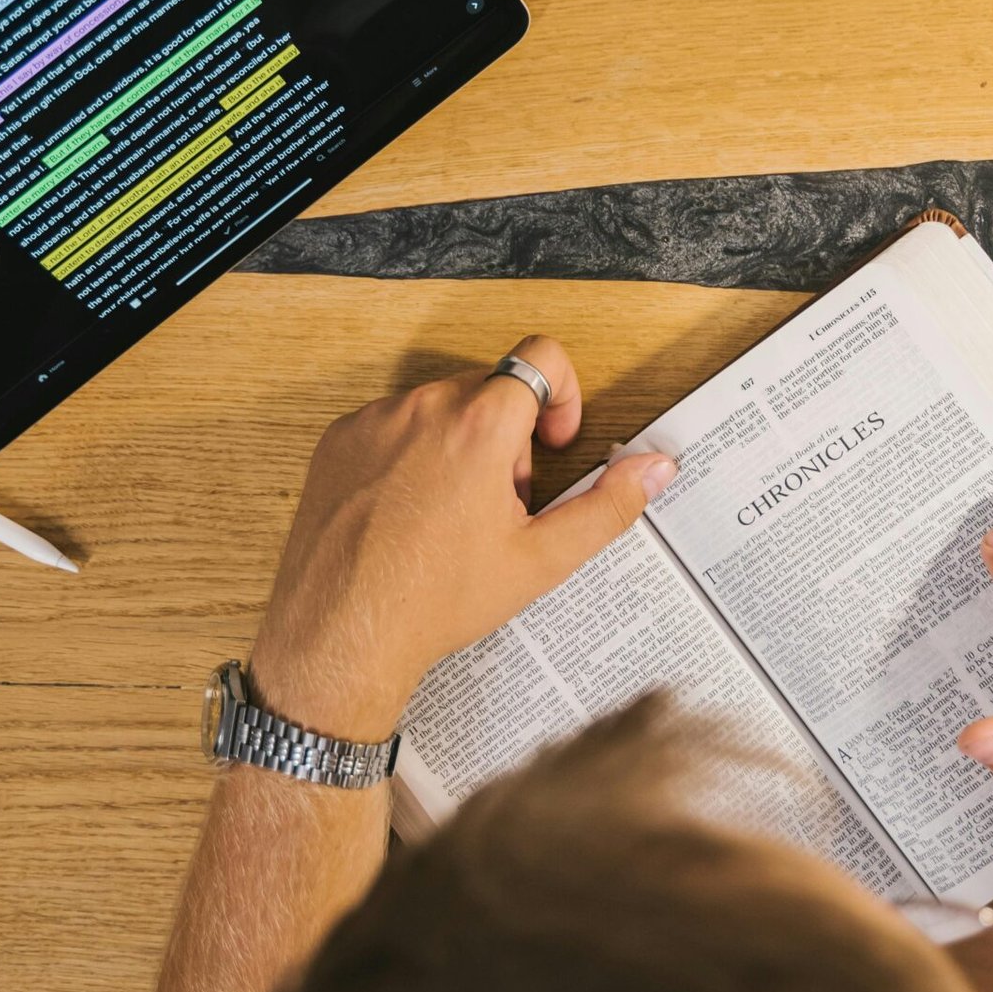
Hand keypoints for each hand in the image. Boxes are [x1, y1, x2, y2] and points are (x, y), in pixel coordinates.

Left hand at [248, 336, 675, 742]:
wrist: (341, 635)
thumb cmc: (435, 602)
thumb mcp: (540, 560)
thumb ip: (608, 505)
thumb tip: (655, 467)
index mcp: (480, 426)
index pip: (541, 356)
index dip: (562, 394)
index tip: (552, 441)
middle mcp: (423, 408)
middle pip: (490, 389)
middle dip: (508, 436)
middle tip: (501, 505)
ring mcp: (373, 421)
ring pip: (440, 408)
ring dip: (459, 446)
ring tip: (451, 518)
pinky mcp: (338, 440)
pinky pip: (391, 425)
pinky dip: (409, 456)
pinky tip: (407, 516)